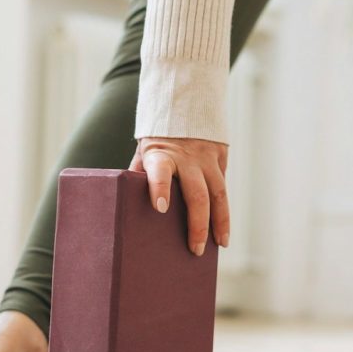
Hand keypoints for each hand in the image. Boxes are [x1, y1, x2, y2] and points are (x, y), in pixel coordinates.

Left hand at [129, 136, 229, 255]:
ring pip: (219, 194)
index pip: (159, 171)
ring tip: (221, 244)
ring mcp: (206, 156)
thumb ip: (140, 175)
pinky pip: (223, 186)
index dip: (159, 188)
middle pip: (196, 194)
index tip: (159, 208)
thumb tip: (129, 207)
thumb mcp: (144, 152)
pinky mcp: (221, 156)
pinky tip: (222, 230)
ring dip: (220, 222)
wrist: (184, 102)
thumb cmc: (157, 139)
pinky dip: (223, 209)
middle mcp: (186, 157)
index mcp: (160, 154)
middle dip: (197, 225)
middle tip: (195, 249)